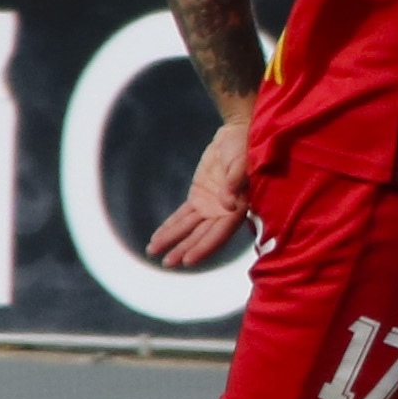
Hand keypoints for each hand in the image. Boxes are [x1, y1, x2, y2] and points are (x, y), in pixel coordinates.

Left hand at [141, 117, 259, 270]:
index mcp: (238, 209)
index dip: (203, 247)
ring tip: (153, 252)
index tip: (188, 260)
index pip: (219, 234)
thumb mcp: (241, 161)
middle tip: (167, 263)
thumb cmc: (244, 147)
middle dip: (184, 250)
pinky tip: (157, 238)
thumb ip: (235, 180)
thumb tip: (228, 203)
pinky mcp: (198, 199)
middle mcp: (223, 214)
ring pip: (188, 229)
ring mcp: (209, 208)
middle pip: (201, 237)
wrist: (235, 134)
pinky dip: (169, 227)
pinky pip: (181, 217)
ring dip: (172, 241)